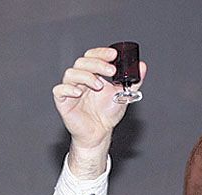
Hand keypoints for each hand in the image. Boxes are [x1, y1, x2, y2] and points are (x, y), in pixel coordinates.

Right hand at [52, 47, 146, 174]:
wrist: (99, 134)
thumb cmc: (107, 114)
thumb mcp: (124, 95)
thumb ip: (133, 81)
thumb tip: (142, 66)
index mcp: (93, 74)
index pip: (92, 56)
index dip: (101, 52)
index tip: (113, 55)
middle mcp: (81, 80)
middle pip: (81, 62)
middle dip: (97, 63)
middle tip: (111, 70)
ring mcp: (71, 90)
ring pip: (70, 73)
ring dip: (85, 76)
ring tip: (98, 85)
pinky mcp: (63, 102)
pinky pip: (59, 90)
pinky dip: (68, 89)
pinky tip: (78, 92)